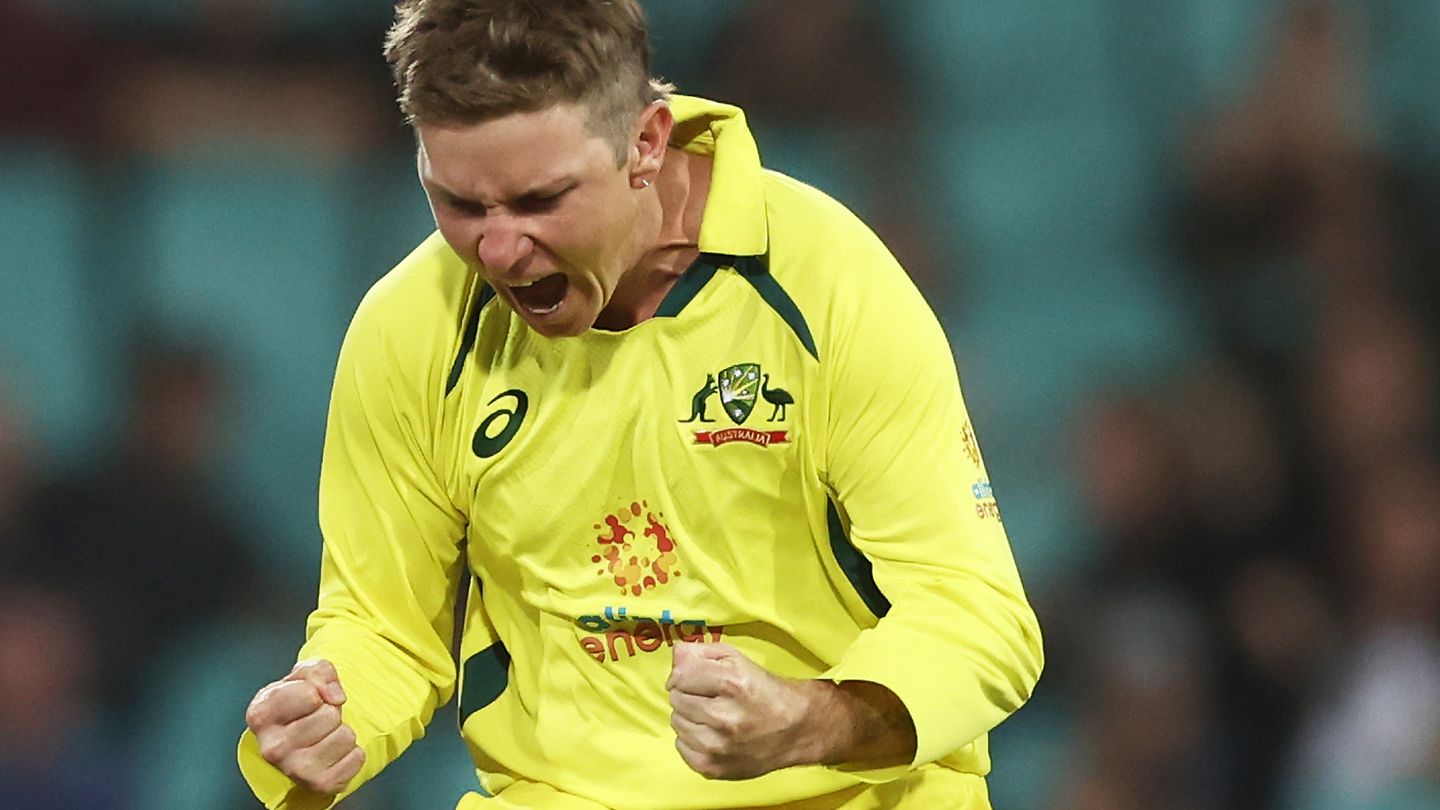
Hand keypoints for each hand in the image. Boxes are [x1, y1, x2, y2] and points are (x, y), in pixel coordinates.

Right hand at [245, 659, 364, 794]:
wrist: (303, 738)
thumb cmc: (300, 702)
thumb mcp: (305, 675)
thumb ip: (319, 672)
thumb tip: (335, 697)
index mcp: (261, 715)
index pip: (309, 694)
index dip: (317, 690)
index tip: (309, 698)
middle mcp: (272, 748)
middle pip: (329, 715)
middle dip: (330, 711)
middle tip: (317, 719)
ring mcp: (294, 770)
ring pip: (345, 736)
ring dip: (342, 731)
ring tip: (325, 734)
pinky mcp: (319, 785)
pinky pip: (357, 757)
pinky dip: (352, 751)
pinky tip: (333, 752)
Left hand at [665, 642, 818, 779]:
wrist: (797, 730)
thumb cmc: (766, 691)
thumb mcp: (738, 660)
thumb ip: (701, 653)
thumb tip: (675, 657)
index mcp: (732, 684)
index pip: (679, 675)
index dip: (685, 673)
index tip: (694, 676)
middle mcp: (724, 717)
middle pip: (676, 698)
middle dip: (689, 694)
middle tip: (710, 697)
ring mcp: (718, 747)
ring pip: (677, 722)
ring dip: (690, 716)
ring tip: (713, 716)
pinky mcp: (713, 768)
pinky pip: (681, 746)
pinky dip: (692, 739)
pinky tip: (712, 734)